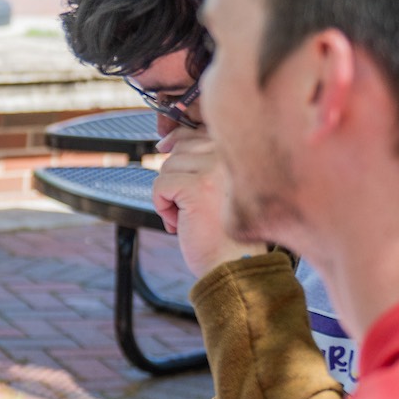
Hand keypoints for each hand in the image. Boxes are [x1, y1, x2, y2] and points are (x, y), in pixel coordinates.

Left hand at [152, 130, 261, 278]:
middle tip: (191, 208)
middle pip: (178, 151)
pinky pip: (160, 185)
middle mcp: (231, 156)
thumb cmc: (224, 232)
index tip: (171, 163)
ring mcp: (215, 169)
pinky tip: (180, 223)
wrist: (234, 266)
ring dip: (169, 196)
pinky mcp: (197, 186)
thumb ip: (197, 159)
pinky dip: (161, 206)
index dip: (178, 148)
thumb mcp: (214, 187)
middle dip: (175, 180)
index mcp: (238, 153)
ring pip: (167, 168)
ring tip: (189, 217)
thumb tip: (164, 142)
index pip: (196, 132)